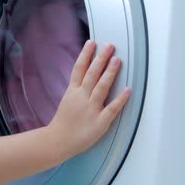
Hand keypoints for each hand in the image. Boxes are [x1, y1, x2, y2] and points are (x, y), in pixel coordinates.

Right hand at [47, 40, 130, 158]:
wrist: (57, 141)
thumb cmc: (62, 123)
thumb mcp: (66, 101)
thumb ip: (76, 89)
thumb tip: (85, 78)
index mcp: (73, 92)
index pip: (79, 69)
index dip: (86, 55)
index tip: (92, 43)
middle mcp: (81, 98)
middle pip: (92, 74)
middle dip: (101, 58)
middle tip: (109, 46)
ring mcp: (91, 109)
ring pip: (101, 87)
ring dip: (109, 72)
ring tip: (117, 60)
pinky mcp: (99, 122)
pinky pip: (112, 108)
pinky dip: (120, 99)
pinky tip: (127, 89)